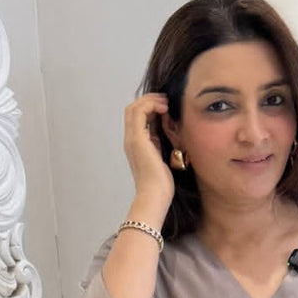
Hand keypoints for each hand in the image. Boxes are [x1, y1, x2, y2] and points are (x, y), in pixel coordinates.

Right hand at [123, 94, 173, 213]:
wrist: (154, 196)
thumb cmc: (161, 185)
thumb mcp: (161, 159)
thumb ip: (159, 144)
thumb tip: (167, 130)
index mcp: (136, 145)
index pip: (137, 117)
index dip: (150, 107)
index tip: (166, 108)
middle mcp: (130, 140)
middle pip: (132, 109)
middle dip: (149, 101)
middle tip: (166, 101)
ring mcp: (132, 139)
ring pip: (134, 107)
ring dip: (150, 100)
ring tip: (165, 103)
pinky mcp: (138, 139)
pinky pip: (140, 111)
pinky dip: (152, 105)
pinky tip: (164, 109)